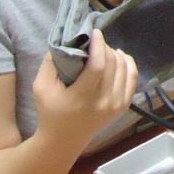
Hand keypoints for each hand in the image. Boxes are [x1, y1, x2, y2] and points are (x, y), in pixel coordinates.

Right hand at [33, 29, 137, 145]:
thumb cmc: (50, 112)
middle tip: (97, 41)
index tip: (95, 33)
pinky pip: (132, 79)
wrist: (64, 140)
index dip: (99, 46)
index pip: (97, 66)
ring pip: (124, 69)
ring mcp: (115, 106)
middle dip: (105, 48)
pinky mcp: (123, 107)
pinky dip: (129, 64)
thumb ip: (51, 63)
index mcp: (81, 98)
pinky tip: (120, 57)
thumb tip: (67, 40)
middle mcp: (103, 103)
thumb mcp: (41, 87)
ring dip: (116, 54)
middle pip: (112, 65)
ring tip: (106, 49)